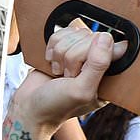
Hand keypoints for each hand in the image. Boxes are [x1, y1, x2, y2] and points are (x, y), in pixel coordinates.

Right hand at [9, 19, 126, 130]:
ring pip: (75, 34)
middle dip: (72, 57)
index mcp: (108, 77)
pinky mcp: (65, 48)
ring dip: (61, 53)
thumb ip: (97, 65)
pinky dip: (53, 47)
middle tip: (67, 77)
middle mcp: (96, 64)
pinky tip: (52, 62)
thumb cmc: (56, 105)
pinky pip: (63, 33)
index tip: (80, 70)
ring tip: (59, 72)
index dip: (92, 54)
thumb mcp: (81, 90)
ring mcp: (80, 55)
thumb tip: (106, 37)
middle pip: (90, 38)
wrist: (29, 107)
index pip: (109, 48)